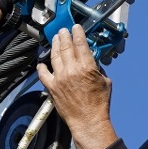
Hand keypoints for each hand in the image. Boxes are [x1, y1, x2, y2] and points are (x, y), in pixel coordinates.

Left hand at [37, 25, 118, 148]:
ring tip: (55, 39)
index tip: (75, 27)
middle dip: (64, 35)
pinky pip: (43, 74)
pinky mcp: (52, 88)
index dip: (77, 32)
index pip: (80, 43)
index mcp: (87, 67)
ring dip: (55, 45)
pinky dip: (41, 67)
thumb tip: (91, 61)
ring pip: (54, 56)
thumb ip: (97, 68)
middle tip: (63, 30)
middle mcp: (72, 70)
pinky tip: (42, 62)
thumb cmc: (99, 104)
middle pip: (66, 46)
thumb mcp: (105, 81)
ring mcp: (60, 78)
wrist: (88, 121)